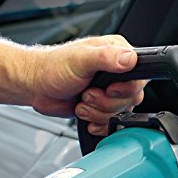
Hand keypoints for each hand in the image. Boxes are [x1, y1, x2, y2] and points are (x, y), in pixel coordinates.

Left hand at [29, 35, 144, 134]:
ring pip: (121, 113)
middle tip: (88, 93)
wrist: (37, 86)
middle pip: (131, 99)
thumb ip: (106, 58)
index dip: (126, 88)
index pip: (140, 76)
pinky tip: (86, 114)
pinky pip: (112, 124)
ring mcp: (111, 92)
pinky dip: (98, 124)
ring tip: (82, 101)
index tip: (108, 88)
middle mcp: (118, 73)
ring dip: (98, 113)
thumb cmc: (54, 68)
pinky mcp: (103, 108)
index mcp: (117, 54)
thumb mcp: (80, 59)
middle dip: (106, 103)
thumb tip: (129, 59)